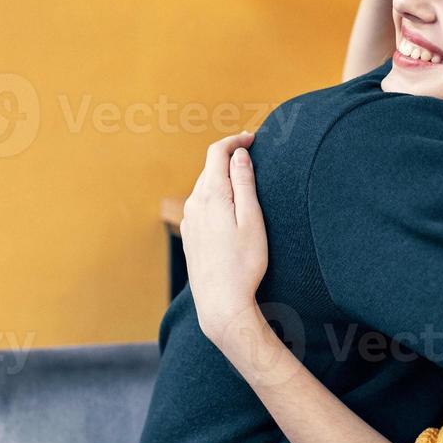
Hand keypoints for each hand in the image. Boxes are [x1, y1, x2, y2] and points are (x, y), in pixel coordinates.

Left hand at [182, 132, 268, 352]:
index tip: (253, 138)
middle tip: (254, 156)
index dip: (235, 140)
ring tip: (245, 182)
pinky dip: (215, 197)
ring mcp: (189, 221)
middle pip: (210, 168)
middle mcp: (194, 204)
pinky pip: (201, 206)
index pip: (217, 152)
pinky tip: (229, 210)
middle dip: (230, 158)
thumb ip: (245, 183)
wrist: (221, 304)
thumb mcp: (252, 220)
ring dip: (222, 179)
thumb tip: (239, 154)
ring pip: (204, 187)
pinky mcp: (189, 237)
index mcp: (211, 195)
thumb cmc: (244, 264)